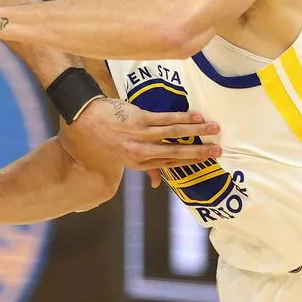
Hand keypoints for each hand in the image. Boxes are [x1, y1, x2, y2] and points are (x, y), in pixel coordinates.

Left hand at [73, 98, 221, 176]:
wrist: (82, 118)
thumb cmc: (99, 139)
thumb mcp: (117, 159)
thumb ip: (142, 168)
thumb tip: (157, 184)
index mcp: (136, 163)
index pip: (169, 163)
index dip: (190, 161)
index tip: (206, 158)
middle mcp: (140, 152)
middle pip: (176, 152)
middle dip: (199, 151)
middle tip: (219, 149)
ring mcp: (140, 136)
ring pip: (174, 134)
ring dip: (197, 131)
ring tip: (214, 128)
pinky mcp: (139, 119)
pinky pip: (166, 119)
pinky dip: (183, 117)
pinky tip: (197, 117)